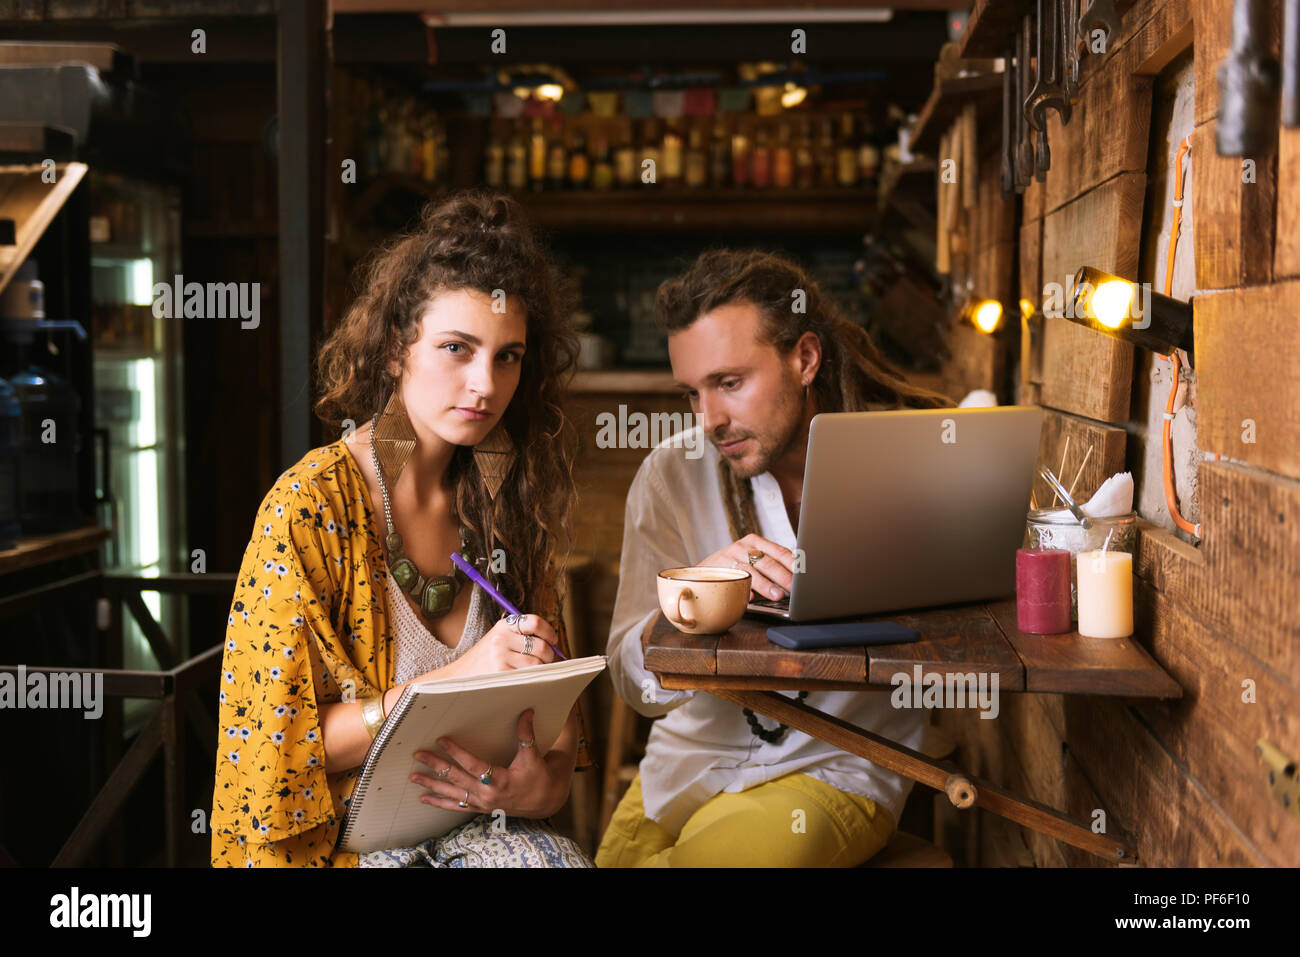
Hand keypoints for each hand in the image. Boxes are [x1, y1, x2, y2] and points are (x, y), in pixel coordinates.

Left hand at [409, 709, 573, 818]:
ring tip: (414, 776)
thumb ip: (526, 733)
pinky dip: (439, 803)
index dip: (457, 752)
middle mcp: (487, 794)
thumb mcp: (533, 755)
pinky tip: (424, 798)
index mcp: (500, 780)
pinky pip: (456, 806)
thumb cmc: (538, 776)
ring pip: (452, 794)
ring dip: (432, 785)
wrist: (544, 801)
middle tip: (419, 755)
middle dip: (436, 766)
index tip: (441, 740)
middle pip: (457, 779)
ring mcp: (481, 803)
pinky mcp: (479, 808)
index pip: (473, 765)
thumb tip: (527, 711)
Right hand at [447, 613, 557, 677]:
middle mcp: (501, 639)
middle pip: (541, 646)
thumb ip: (522, 636)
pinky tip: (528, 679)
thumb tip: (555, 644)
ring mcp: (500, 657)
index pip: (535, 622)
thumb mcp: (500, 638)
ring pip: (537, 664)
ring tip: (536, 671)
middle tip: (547, 661)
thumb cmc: (486, 659)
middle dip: (549, 655)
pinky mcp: (501, 673)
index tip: (553, 640)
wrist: (459, 675)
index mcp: (504, 626)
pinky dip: (533, 678)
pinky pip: (528, 676)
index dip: (549, 632)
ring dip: (542, 669)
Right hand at [698, 533, 795, 601]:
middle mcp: (743, 547)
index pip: (779, 551)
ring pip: (752, 572)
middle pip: (768, 562)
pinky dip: (744, 590)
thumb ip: (770, 564)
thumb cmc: (734, 566)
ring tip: (778, 595)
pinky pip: (734, 581)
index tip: (804, 574)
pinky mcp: (719, 571)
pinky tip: (752, 598)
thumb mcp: (751, 558)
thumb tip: (796, 579)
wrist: (702, 570)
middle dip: (783, 577)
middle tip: (795, 588)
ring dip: (766, 585)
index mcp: (755, 542)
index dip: (792, 563)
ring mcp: (730, 558)